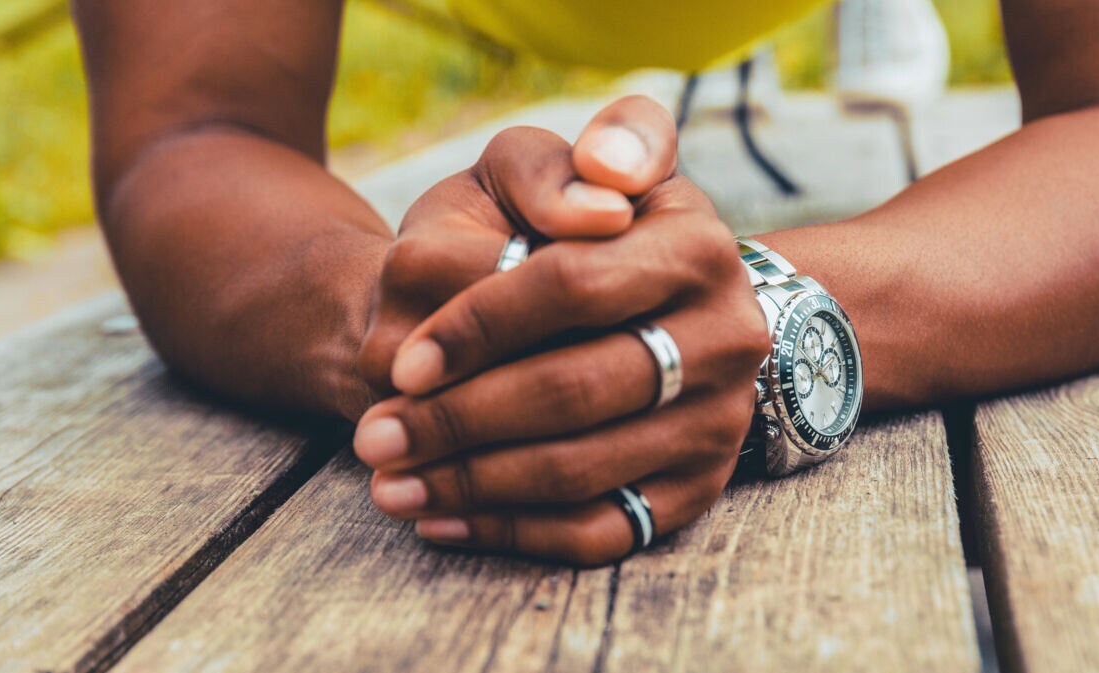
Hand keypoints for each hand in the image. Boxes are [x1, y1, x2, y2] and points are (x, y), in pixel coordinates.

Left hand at [354, 97, 770, 564]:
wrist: (621, 307)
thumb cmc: (543, 237)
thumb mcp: (534, 173)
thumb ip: (549, 166)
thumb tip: (598, 196)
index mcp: (692, 243)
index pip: (574, 285)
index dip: (480, 327)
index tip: (402, 364)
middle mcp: (724, 335)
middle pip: (577, 390)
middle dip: (460, 421)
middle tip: (373, 438)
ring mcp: (716, 420)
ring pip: (582, 470)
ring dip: (471, 485)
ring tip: (387, 484)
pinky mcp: (695, 488)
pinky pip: (604, 531)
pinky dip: (514, 534)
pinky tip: (442, 521)